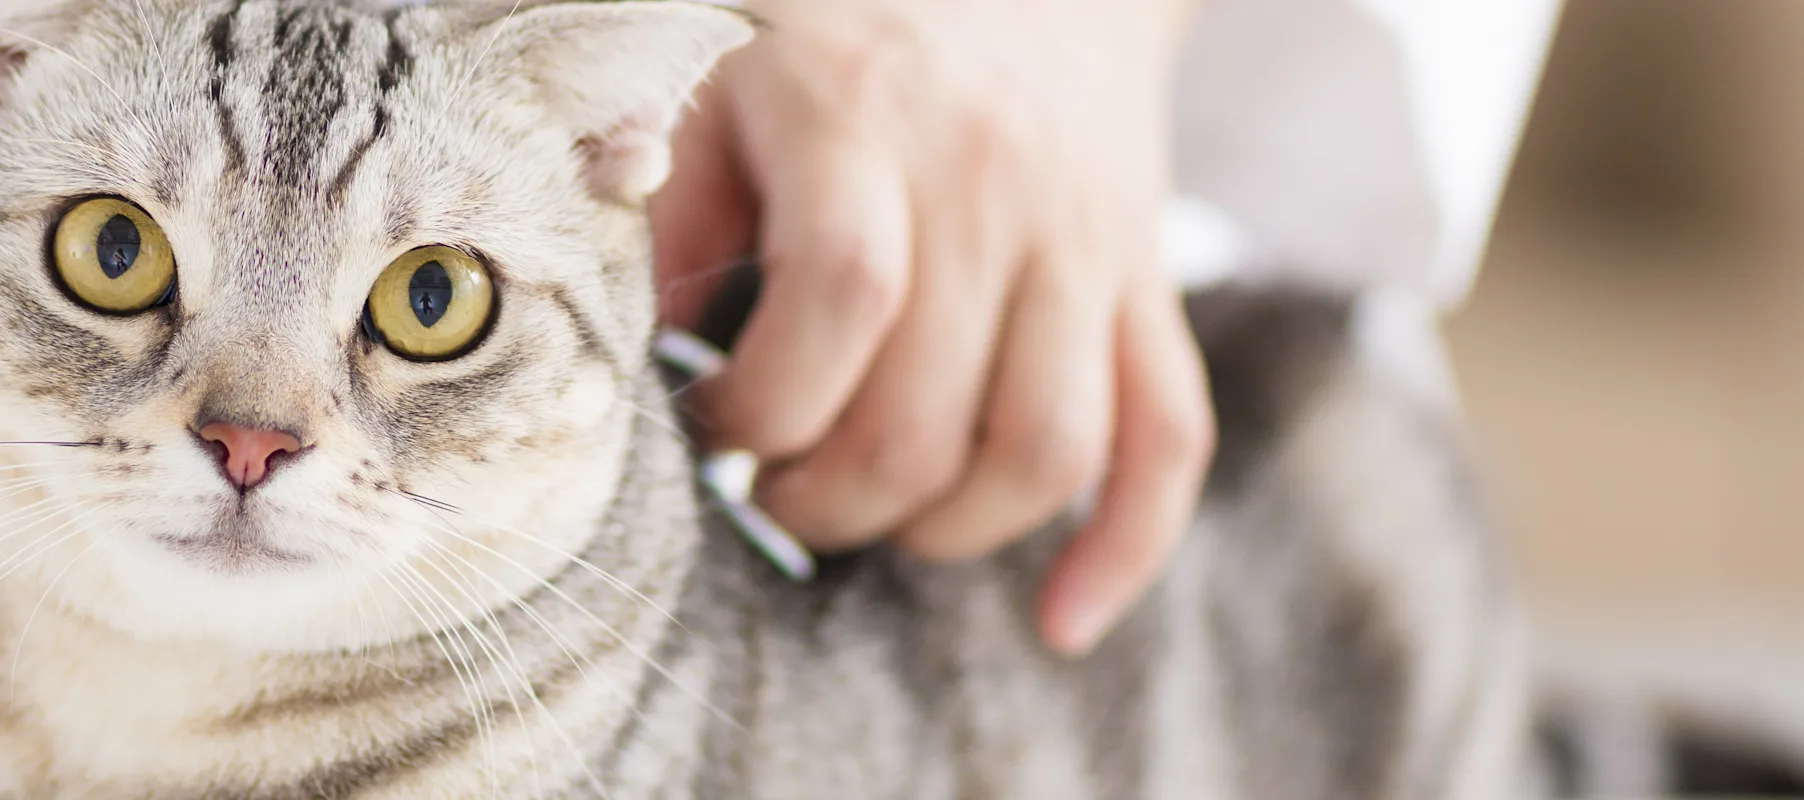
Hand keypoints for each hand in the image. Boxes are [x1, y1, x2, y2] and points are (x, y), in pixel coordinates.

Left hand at [649, 0, 1213, 654]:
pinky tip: (1062, 622)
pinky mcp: (1145, 282)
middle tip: (767, 496)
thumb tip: (644, 355)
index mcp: (867, 123)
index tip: (711, 427)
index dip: (764, 404)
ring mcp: (1085, 242)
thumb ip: (671, 203)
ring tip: (869, 521)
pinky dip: (1126, 546)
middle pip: (927, 414)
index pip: (840, 303)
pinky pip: (1170, 435)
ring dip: (945, 532)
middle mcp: (993, 187)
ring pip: (1047, 448)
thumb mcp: (723, 74)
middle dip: (827, 501)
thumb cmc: (833, 31)